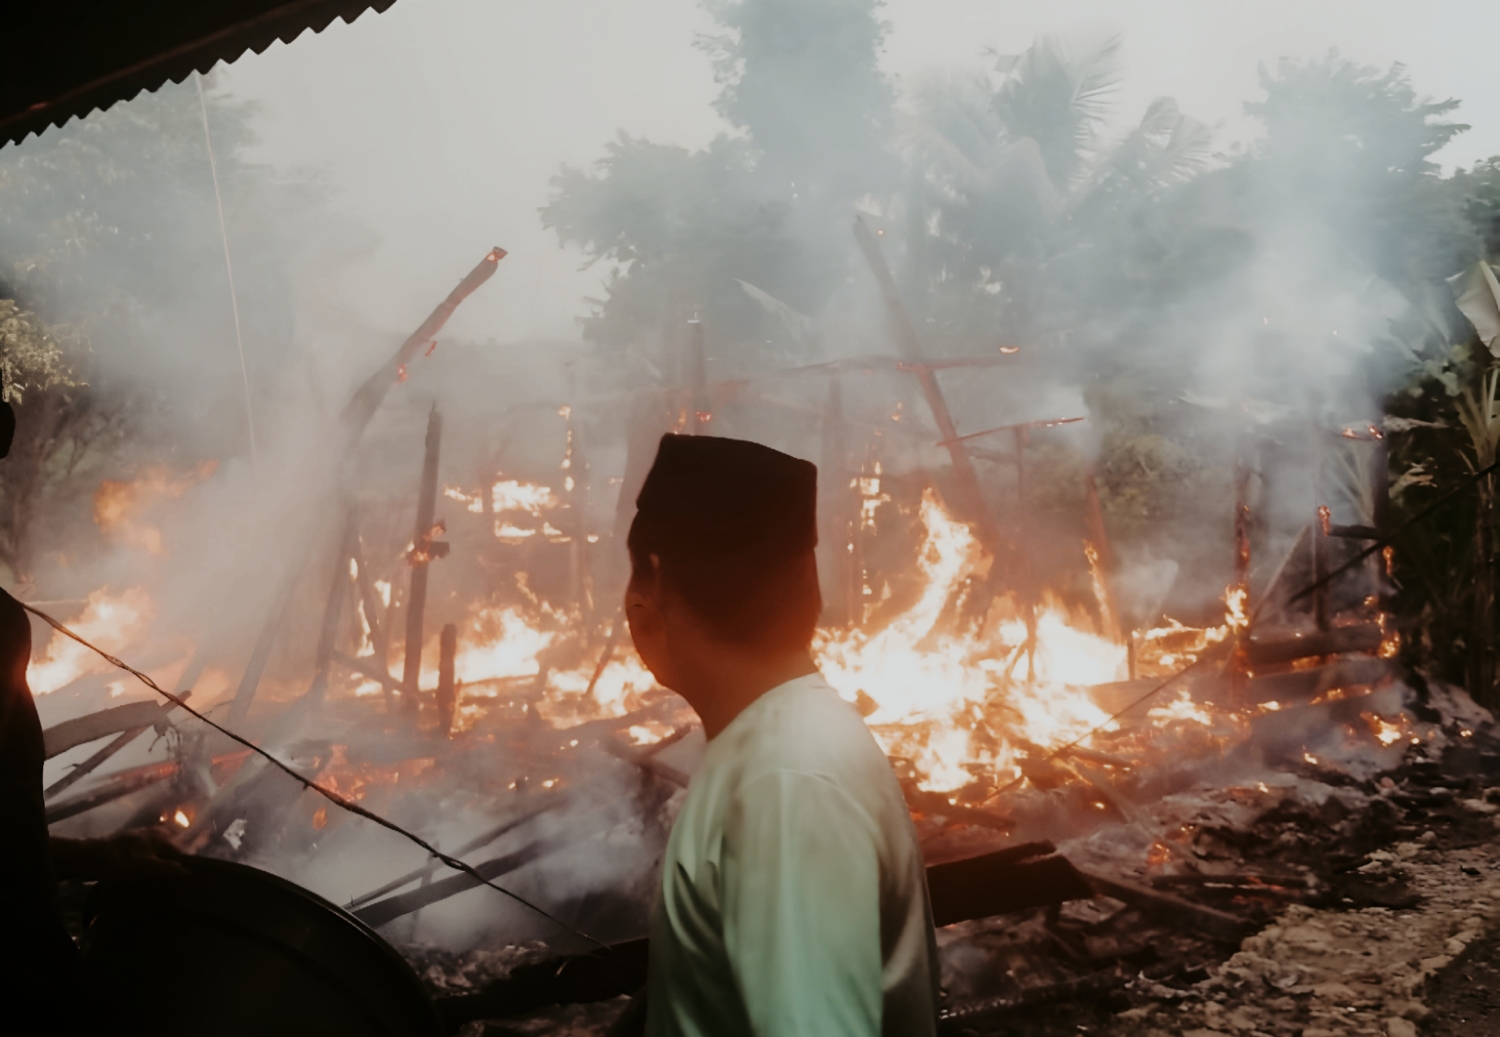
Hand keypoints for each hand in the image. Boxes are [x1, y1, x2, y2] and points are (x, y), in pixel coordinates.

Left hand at [52, 828, 191, 881]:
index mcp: (162, 835)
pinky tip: (145, 880)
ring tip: (162, 885)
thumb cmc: (119, 861)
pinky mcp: (128, 848)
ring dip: (161, 868)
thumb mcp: (147, 867)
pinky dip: (149, 868)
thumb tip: (191, 873)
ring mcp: (140, 839)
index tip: (190, 881)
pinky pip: (146, 858)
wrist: (86, 858)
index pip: (183, 851)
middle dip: (175, 866)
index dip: (187, 866)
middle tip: (177, 885)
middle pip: (171, 852)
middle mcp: (154, 833)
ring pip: (158, 855)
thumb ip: (170, 869)